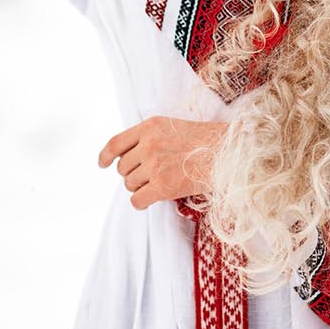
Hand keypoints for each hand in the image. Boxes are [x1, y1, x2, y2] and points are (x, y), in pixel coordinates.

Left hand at [98, 116, 226, 209]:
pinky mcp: (162, 186)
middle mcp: (149, 144)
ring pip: (129, 184)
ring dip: (140, 187)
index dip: (105, 155)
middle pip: (122, 167)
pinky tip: (151, 199)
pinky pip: (137, 200)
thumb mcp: (173, 126)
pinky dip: (141, 202)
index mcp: (150, 126)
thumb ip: (150, 136)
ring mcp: (155, 165)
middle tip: (151, 175)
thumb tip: (129, 157)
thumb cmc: (205, 141)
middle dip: (132, 174)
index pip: (116, 142)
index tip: (102, 163)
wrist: (227, 153)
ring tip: (159, 183)